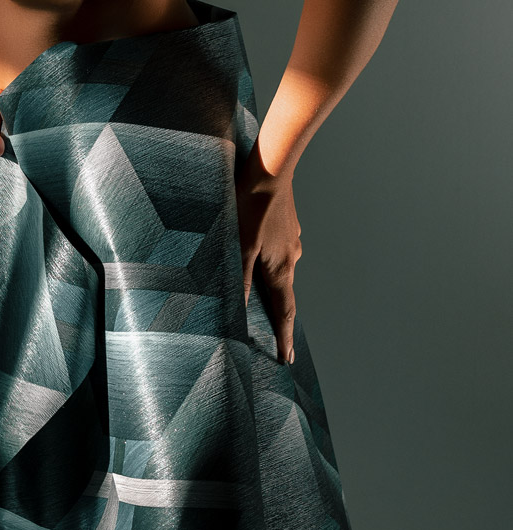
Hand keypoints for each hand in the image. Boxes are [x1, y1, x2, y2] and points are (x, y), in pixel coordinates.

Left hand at [234, 139, 302, 364]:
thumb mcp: (238, 244)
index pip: (284, 312)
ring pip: (280, 271)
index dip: (284, 337)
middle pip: (284, 294)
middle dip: (278, 317)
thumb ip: (239, 278)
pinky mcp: (287, 228)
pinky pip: (279, 252)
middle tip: (275, 338)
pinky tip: (258, 256)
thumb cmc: (250, 206)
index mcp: (280, 268)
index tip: (287, 359)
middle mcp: (291, 258)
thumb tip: (238, 309)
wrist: (271, 169)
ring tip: (262, 299)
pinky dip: (270, 263)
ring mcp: (292, 242)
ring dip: (272, 287)